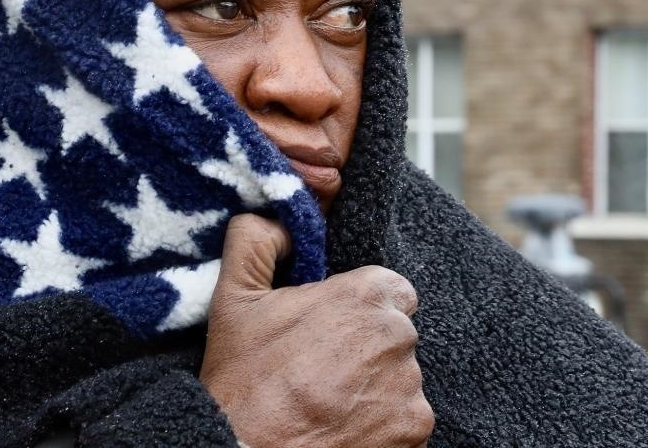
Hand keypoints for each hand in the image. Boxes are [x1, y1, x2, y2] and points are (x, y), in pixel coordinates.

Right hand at [200, 214, 433, 447]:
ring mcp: (409, 385)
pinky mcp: (414, 428)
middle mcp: (396, 336)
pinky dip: (385, 421)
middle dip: (368, 345)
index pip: (391, 288)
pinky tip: (346, 423)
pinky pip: (408, 415)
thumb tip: (277, 220)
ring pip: (403, 374)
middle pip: (397, 331)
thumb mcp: (234, 298)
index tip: (332, 327)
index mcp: (364, 295)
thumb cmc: (241, 381)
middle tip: (323, 367)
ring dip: (377, 383)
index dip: (361, 306)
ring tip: (330, 399)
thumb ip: (256, 240)